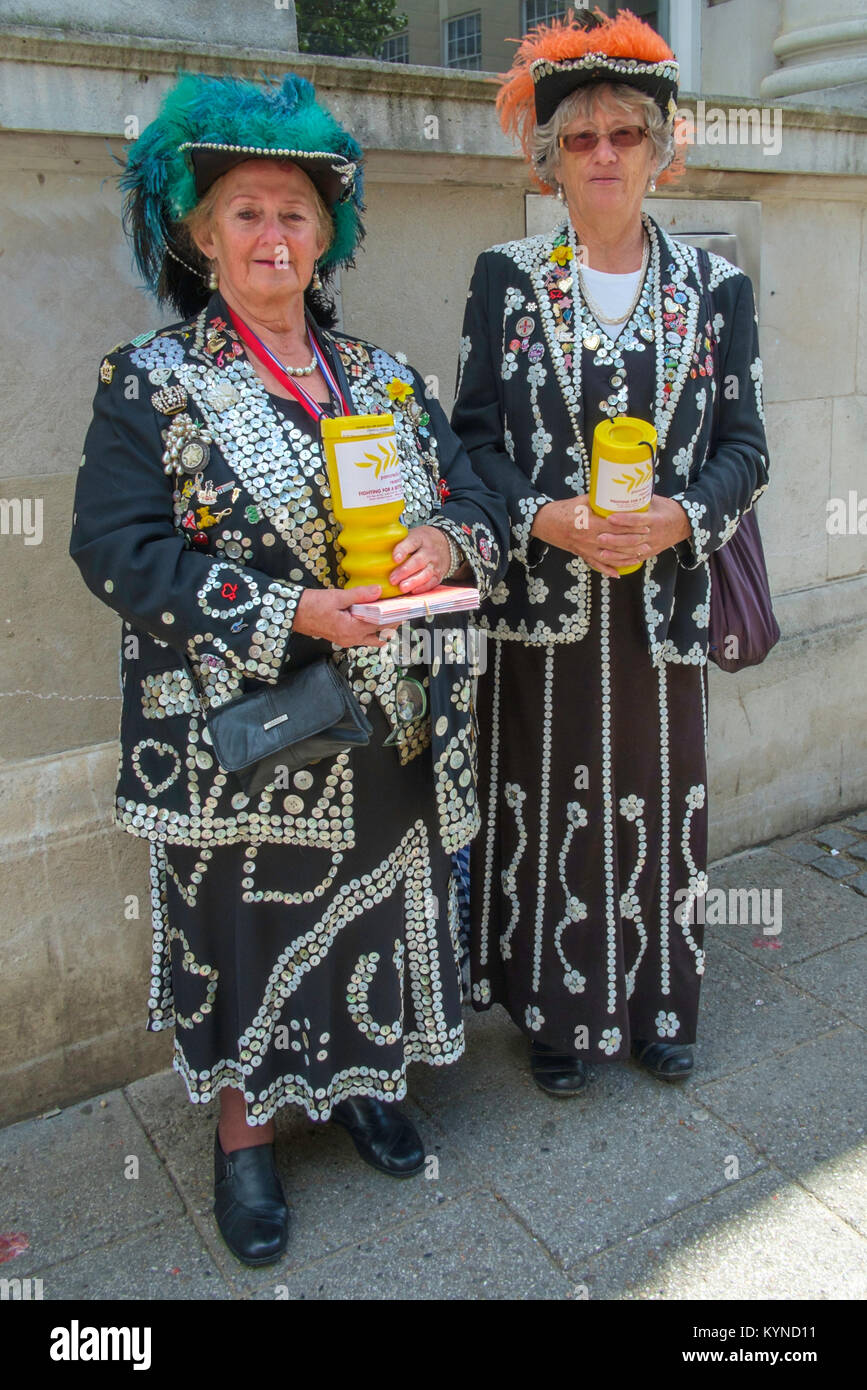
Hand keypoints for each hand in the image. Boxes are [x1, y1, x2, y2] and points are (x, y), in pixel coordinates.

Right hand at [293, 585, 395, 647]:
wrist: (294, 614)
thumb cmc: (312, 606)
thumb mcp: (338, 597)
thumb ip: (360, 594)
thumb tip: (379, 590)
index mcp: (352, 629)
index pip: (382, 625)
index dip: (395, 616)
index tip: (406, 609)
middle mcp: (351, 639)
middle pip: (381, 634)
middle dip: (392, 623)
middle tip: (401, 611)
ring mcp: (347, 640)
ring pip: (373, 638)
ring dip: (382, 629)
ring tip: (389, 615)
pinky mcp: (342, 638)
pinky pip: (363, 637)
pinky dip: (371, 630)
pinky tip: (373, 618)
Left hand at [389, 524, 451, 593]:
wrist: (445, 544)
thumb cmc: (421, 541)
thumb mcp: (412, 535)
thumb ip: (399, 542)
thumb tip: (375, 549)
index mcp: (420, 538)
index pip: (412, 542)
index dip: (402, 550)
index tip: (394, 559)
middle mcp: (429, 551)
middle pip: (417, 561)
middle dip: (404, 571)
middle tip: (392, 579)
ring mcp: (435, 563)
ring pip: (425, 573)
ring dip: (413, 582)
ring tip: (401, 588)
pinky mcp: (438, 575)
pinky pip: (431, 582)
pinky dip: (422, 588)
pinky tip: (413, 591)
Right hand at [531, 496, 649, 577]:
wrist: (545, 522)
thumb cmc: (564, 509)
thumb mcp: (583, 501)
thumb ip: (600, 501)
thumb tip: (617, 496)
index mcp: (591, 523)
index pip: (617, 527)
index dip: (632, 528)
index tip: (645, 526)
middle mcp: (589, 538)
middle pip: (617, 543)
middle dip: (634, 544)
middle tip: (647, 542)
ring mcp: (585, 549)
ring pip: (609, 557)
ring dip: (626, 558)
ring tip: (640, 556)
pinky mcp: (581, 554)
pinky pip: (596, 565)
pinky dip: (607, 570)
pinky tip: (618, 574)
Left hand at [602, 496, 689, 559]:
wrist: (684, 524)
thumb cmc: (667, 509)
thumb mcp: (655, 501)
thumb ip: (639, 499)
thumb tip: (618, 490)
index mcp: (655, 519)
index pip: (637, 520)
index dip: (623, 520)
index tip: (610, 517)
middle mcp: (653, 534)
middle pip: (632, 538)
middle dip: (615, 539)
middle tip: (599, 536)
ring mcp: (652, 545)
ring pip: (632, 551)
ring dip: (616, 552)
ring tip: (601, 551)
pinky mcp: (650, 552)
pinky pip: (635, 558)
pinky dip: (623, 561)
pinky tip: (612, 560)